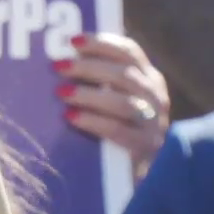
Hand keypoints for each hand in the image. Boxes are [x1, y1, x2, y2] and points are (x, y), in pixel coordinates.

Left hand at [57, 32, 169, 177]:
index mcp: (148, 78)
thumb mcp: (113, 97)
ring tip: (61, 92)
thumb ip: (97, 78)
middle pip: (124, 75)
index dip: (102, 43)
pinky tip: (71, 117)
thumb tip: (58, 58)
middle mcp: (155, 97)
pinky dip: (93, 122)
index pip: (129, 52)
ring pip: (124, 103)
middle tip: (58, 66)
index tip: (73, 41)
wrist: (140, 173)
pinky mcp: (145, 149)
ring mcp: (154, 124)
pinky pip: (119, 132)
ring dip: (89, 95)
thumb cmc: (116, 125)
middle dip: (89, 67)